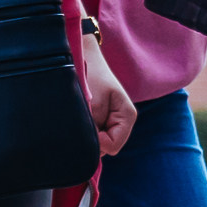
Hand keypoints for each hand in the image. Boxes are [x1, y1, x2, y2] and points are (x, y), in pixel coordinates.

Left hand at [83, 36, 135, 156]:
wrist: (83, 56)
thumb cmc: (90, 76)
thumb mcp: (92, 103)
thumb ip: (93, 128)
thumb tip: (87, 150)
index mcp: (127, 117)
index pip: (112, 146)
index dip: (96, 143)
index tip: (84, 126)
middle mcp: (122, 122)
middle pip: (105, 147)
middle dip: (91, 138)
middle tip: (81, 118)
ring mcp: (111, 122)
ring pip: (98, 142)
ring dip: (86, 132)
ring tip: (80, 113)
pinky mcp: (101, 120)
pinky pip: (92, 134)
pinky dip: (83, 128)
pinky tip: (80, 114)